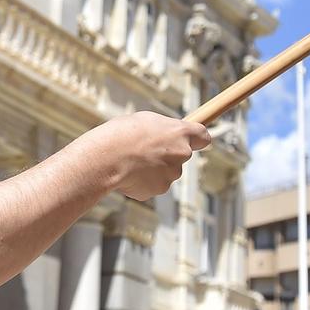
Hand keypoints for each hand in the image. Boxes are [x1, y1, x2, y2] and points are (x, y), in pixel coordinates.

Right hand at [90, 114, 210, 200]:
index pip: (203, 136)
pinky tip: (128, 173)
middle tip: (145, 149)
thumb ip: (162, 129)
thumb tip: (165, 135)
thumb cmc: (121, 134)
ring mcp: (171, 174)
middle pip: (181, 155)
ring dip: (153, 168)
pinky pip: (152, 184)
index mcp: (180, 132)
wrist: (106, 158)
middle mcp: (181, 154)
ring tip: (131, 160)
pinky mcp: (159, 189)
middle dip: (167, 154)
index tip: (193, 140)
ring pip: (166, 171)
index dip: (197, 139)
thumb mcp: (144, 120)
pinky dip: (142, 181)